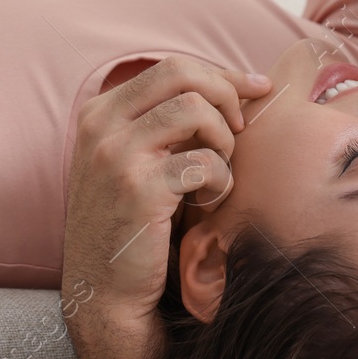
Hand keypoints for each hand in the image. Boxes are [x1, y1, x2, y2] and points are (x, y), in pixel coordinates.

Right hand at [62, 55, 271, 321]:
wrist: (104, 291)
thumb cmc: (134, 222)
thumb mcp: (137, 159)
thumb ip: (168, 122)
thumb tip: (238, 85)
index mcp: (100, 112)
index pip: (172, 67)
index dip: (223, 75)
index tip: (257, 89)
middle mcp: (100, 125)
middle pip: (183, 74)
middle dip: (227, 95)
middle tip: (240, 131)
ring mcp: (115, 155)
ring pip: (195, 109)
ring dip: (223, 139)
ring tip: (217, 171)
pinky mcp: (138, 189)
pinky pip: (204, 162)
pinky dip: (220, 180)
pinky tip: (208, 201)